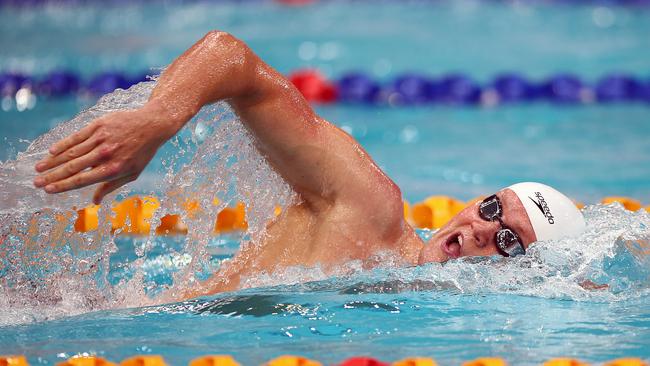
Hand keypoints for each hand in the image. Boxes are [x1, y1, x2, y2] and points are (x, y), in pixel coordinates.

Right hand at [33, 102, 179, 203]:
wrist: (152, 125)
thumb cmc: (142, 153)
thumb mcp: (132, 174)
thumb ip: (111, 187)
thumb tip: (94, 202)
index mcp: (113, 170)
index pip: (82, 180)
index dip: (63, 186)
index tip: (48, 190)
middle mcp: (105, 155)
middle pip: (72, 168)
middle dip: (52, 176)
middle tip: (36, 182)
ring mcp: (101, 139)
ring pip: (71, 152)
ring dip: (52, 161)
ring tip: (39, 168)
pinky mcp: (99, 125)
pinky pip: (77, 136)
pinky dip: (63, 144)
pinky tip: (51, 151)